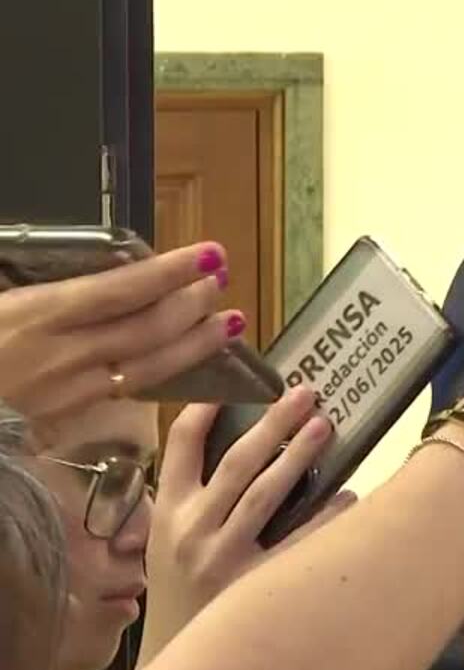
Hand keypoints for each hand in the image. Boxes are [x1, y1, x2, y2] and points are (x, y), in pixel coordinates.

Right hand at [0, 241, 239, 417]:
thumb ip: (26, 283)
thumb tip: (83, 265)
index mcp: (36, 316)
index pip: (120, 290)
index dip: (170, 272)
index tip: (208, 253)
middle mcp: (59, 354)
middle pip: (144, 327)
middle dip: (192, 302)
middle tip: (223, 279)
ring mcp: (66, 390)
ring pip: (146, 365)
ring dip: (195, 342)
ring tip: (231, 321)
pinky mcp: (65, 416)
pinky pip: (125, 392)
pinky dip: (164, 373)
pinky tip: (190, 360)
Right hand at [140, 390, 354, 664]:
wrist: (180, 651)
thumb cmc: (181, 583)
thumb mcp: (168, 536)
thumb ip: (193, 493)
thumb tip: (247, 437)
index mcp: (168, 510)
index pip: (180, 447)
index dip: (205, 408)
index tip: (235, 379)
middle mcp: (193, 529)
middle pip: (237, 463)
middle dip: (272, 423)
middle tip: (306, 392)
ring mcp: (223, 557)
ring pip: (265, 495)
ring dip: (298, 456)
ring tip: (324, 426)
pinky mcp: (252, 584)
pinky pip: (297, 542)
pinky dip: (325, 516)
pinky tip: (350, 495)